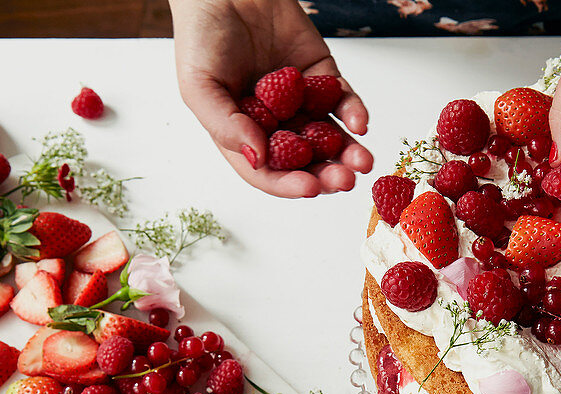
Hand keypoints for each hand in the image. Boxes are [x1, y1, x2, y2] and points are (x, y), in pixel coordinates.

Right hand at [171, 0, 372, 197]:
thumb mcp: (199, 86)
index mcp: (242, 136)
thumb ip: (225, 126)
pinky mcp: (322, 77)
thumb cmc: (201, 38)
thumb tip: (258, 158)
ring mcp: (300, 103)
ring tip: (361, 162)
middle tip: (343, 181)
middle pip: (304, 162)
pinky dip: (354, 113)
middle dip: (326, 175)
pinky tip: (359, 124)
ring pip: (330, 138)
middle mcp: (273, 125)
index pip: (268, 172)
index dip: (288, 184)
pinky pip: (343, 101)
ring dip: (348, 153)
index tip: (309, 188)